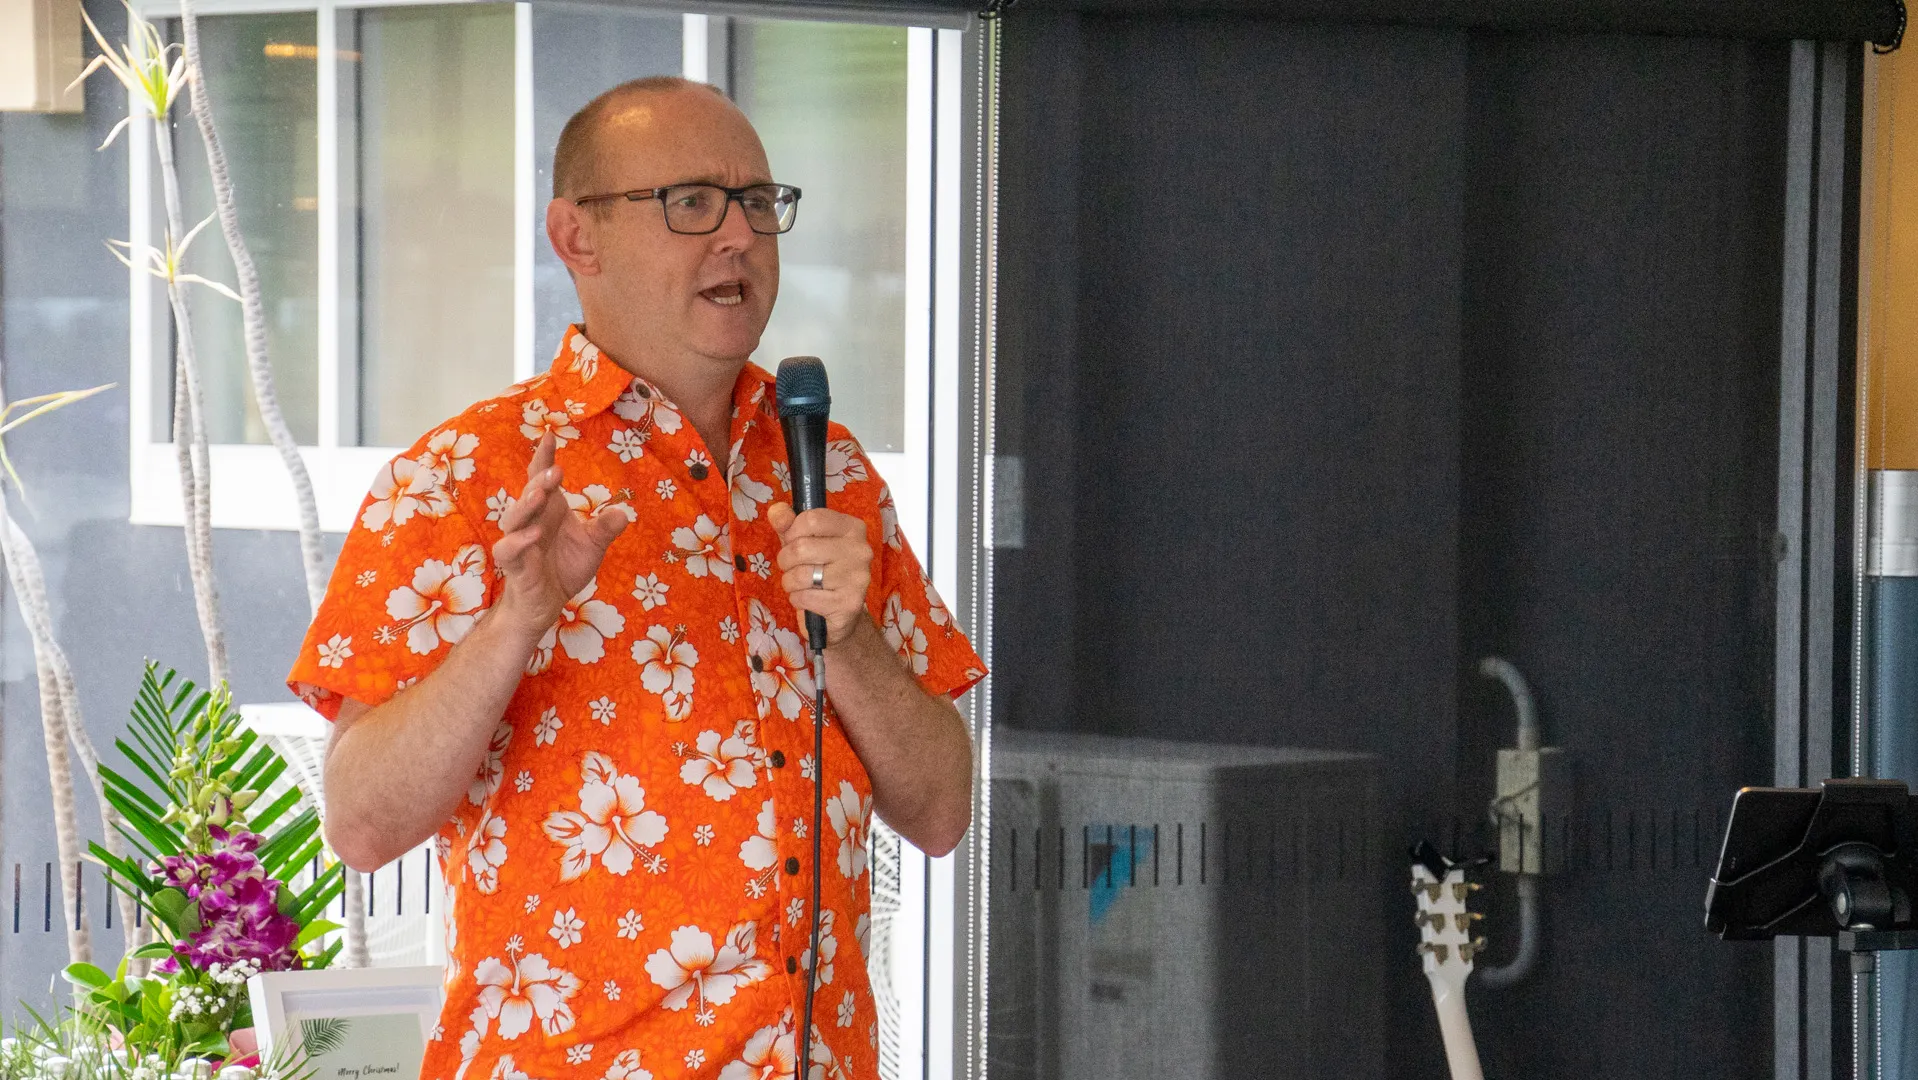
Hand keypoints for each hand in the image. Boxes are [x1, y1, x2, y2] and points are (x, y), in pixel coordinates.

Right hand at [491, 433, 628, 636]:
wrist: (545, 604)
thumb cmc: (565, 567)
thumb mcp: (592, 546)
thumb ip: (605, 529)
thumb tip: (623, 513)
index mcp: (548, 509)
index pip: (541, 478)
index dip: (543, 457)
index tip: (550, 435)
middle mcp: (530, 521)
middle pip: (529, 494)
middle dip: (540, 480)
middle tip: (555, 470)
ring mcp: (518, 541)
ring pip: (514, 518)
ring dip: (527, 505)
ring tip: (541, 494)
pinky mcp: (514, 565)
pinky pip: (508, 550)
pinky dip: (519, 542)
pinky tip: (533, 535)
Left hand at [768, 502, 872, 646]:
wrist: (841, 614)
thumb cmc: (820, 571)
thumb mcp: (803, 542)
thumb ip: (789, 525)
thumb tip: (776, 511)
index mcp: (852, 528)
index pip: (812, 519)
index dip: (792, 531)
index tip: (792, 541)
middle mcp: (861, 550)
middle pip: (802, 547)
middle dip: (786, 560)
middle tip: (792, 567)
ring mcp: (857, 577)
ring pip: (801, 575)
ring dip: (790, 582)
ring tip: (800, 585)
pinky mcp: (849, 603)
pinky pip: (804, 597)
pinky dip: (797, 600)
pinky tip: (809, 600)